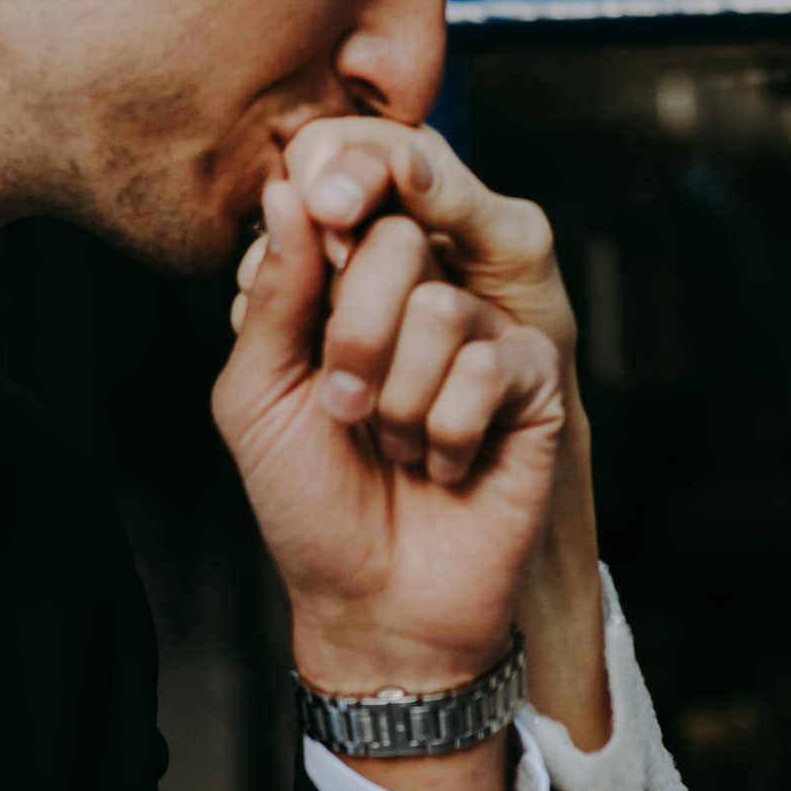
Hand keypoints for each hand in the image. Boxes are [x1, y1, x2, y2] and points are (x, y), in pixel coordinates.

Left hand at [213, 151, 564, 790]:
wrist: (376, 604)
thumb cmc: (311, 504)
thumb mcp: (257, 395)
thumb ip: (275, 293)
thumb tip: (283, 187)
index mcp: (351, 291)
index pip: (346, 210)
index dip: (325, 235)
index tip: (299, 303)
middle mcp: (422, 300)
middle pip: (398, 240)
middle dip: (353, 338)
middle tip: (344, 409)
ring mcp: (483, 338)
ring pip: (439, 309)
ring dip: (400, 402)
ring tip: (399, 450)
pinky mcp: (533, 386)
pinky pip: (488, 368)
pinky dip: (449, 434)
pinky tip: (449, 470)